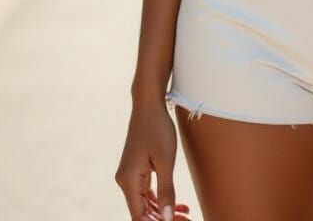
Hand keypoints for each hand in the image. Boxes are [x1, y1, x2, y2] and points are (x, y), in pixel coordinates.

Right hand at [115, 99, 192, 220]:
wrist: (148, 104)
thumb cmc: (157, 128)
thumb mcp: (165, 161)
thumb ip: (166, 191)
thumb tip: (167, 218)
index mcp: (128, 181)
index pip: (139, 216)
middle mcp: (125, 181)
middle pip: (143, 211)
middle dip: (164, 218)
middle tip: (187, 219)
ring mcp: (130, 175)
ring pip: (146, 203)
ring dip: (164, 211)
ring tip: (186, 214)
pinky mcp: (136, 169)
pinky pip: (147, 191)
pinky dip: (160, 199)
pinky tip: (178, 204)